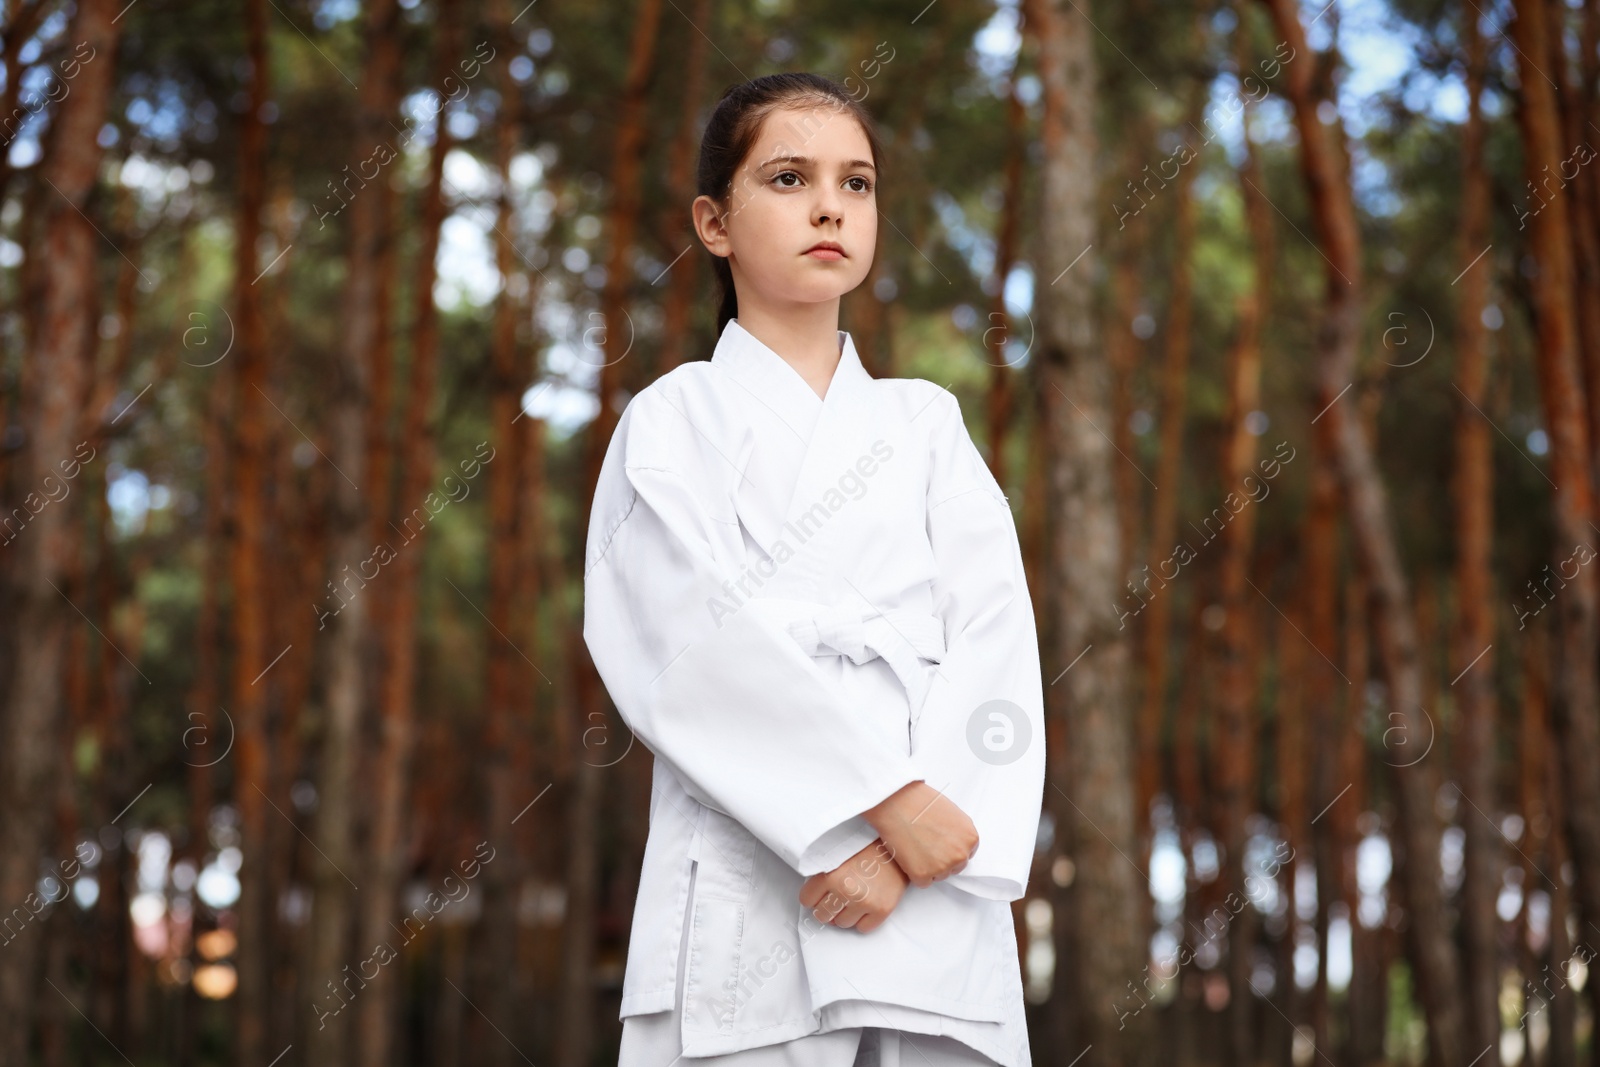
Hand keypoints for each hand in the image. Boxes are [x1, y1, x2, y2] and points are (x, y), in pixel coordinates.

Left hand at [798, 839, 907, 932]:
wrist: (898, 845)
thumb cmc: (867, 845)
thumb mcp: (838, 851)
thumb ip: (823, 872)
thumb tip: (813, 895)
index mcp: (830, 874)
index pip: (806, 900)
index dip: (813, 896)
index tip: (819, 893)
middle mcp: (845, 890)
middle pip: (822, 915)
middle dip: (827, 907)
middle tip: (835, 898)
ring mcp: (864, 902)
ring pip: (842, 924)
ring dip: (845, 914)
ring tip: (853, 898)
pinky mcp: (882, 910)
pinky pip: (863, 928)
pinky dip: (863, 920)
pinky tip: (866, 905)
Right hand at [861, 780, 977, 887]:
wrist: (896, 802)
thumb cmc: (920, 802)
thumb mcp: (953, 813)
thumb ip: (959, 832)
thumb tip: (957, 844)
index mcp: (970, 838)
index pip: (966, 854)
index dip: (950, 849)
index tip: (939, 844)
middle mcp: (961, 854)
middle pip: (955, 868)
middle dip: (941, 860)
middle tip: (925, 845)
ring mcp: (943, 866)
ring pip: (939, 876)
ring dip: (928, 866)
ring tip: (915, 846)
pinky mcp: (924, 875)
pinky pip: (923, 882)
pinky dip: (915, 873)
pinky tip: (909, 855)